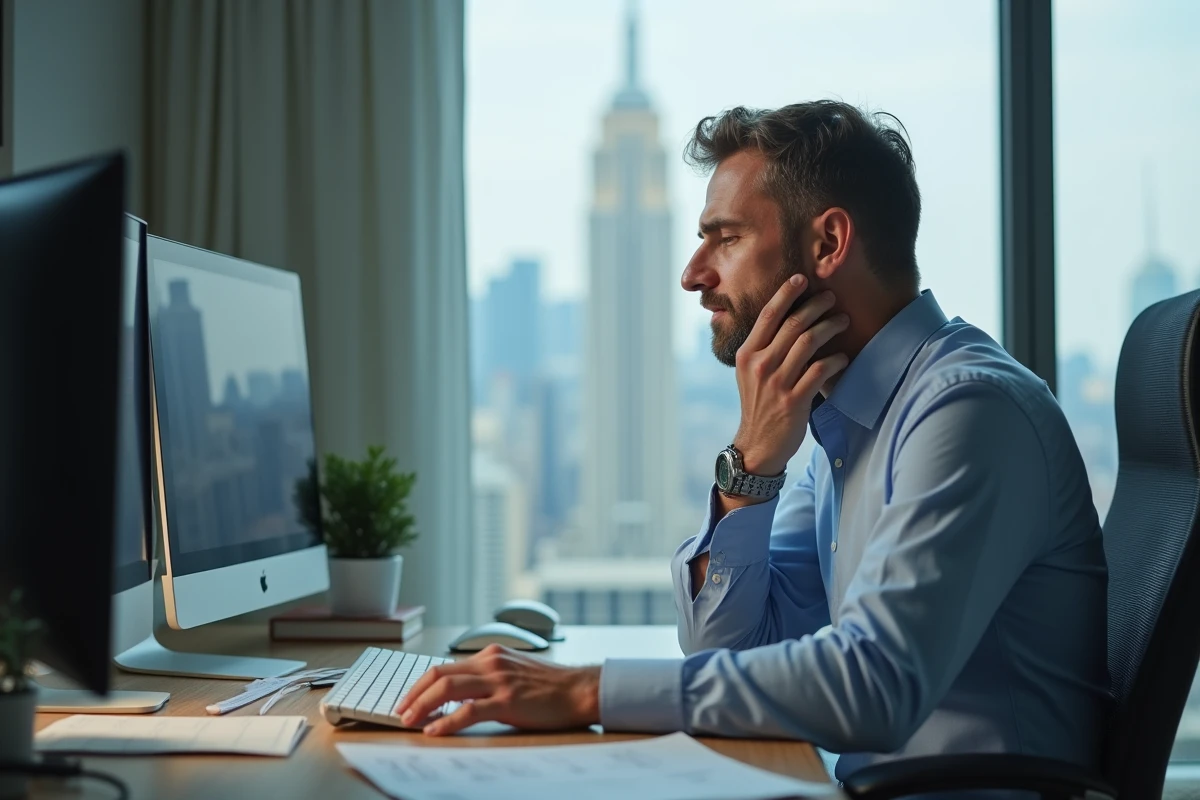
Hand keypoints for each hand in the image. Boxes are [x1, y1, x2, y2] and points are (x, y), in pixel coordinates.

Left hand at [394, 644, 600, 735]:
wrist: (580, 690)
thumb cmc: (551, 687)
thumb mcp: (515, 672)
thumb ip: (489, 678)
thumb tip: (460, 694)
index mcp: (491, 655)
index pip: (444, 666)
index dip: (421, 684)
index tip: (408, 699)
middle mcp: (491, 663)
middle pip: (439, 674)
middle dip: (414, 694)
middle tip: (401, 712)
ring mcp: (499, 681)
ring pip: (448, 688)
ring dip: (422, 705)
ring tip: (410, 721)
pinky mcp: (507, 701)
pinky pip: (468, 711)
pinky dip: (446, 721)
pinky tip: (435, 730)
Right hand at [733, 275, 848, 475]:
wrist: (757, 445)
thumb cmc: (758, 405)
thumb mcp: (749, 373)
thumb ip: (763, 348)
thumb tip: (786, 319)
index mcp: (747, 354)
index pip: (768, 315)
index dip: (786, 293)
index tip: (803, 278)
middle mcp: (760, 365)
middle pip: (792, 324)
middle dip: (816, 305)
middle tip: (832, 298)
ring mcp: (777, 383)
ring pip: (808, 342)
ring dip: (829, 327)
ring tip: (843, 320)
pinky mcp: (795, 400)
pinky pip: (820, 371)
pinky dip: (835, 360)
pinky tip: (843, 357)